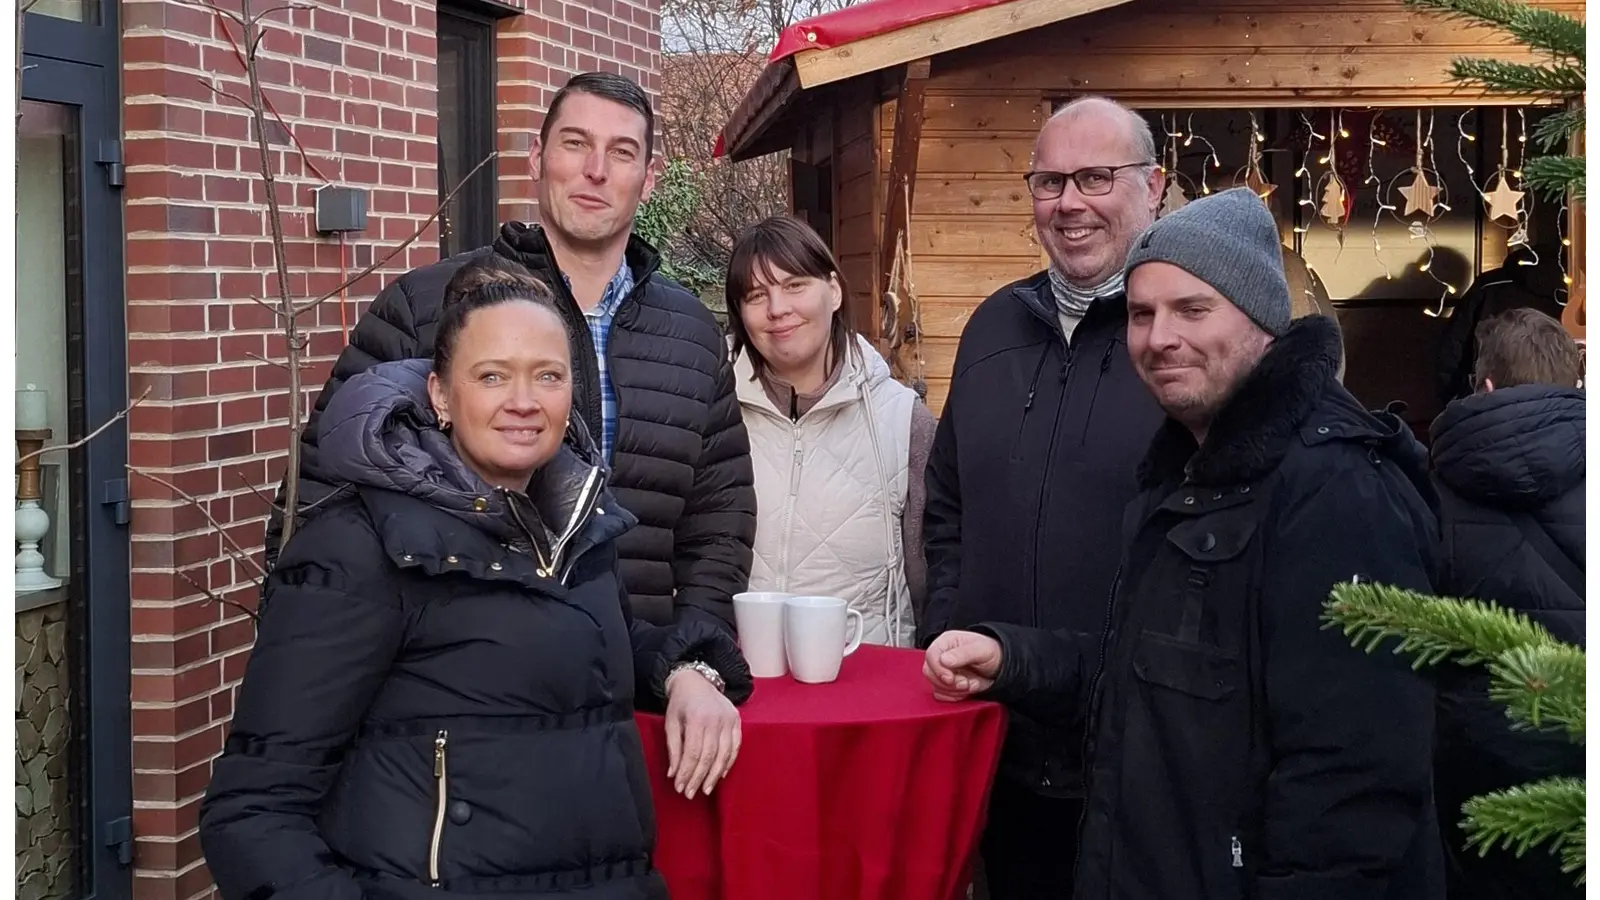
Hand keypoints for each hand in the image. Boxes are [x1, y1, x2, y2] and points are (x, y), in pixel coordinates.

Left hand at [663, 669, 740, 798]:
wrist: (696, 680)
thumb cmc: (680, 703)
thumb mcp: (670, 723)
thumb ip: (673, 748)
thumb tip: (673, 774)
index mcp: (697, 718)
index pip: (692, 753)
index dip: (687, 773)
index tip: (680, 787)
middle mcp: (716, 719)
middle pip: (708, 756)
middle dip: (698, 778)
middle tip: (690, 793)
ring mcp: (729, 720)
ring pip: (724, 754)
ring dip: (714, 775)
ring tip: (705, 789)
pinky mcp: (737, 721)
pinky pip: (735, 747)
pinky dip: (728, 763)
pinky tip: (720, 775)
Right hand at [923, 631, 1002, 701]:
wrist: (1000, 665)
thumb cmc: (991, 652)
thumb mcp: (981, 650)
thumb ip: (963, 654)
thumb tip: (944, 660)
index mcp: (946, 642)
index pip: (931, 655)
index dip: (939, 669)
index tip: (951, 678)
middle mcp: (941, 656)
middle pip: (930, 672)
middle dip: (949, 683)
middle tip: (965, 683)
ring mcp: (943, 671)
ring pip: (936, 686)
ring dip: (955, 690)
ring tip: (972, 684)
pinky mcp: (946, 685)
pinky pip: (941, 694)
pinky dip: (955, 696)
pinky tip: (968, 689)